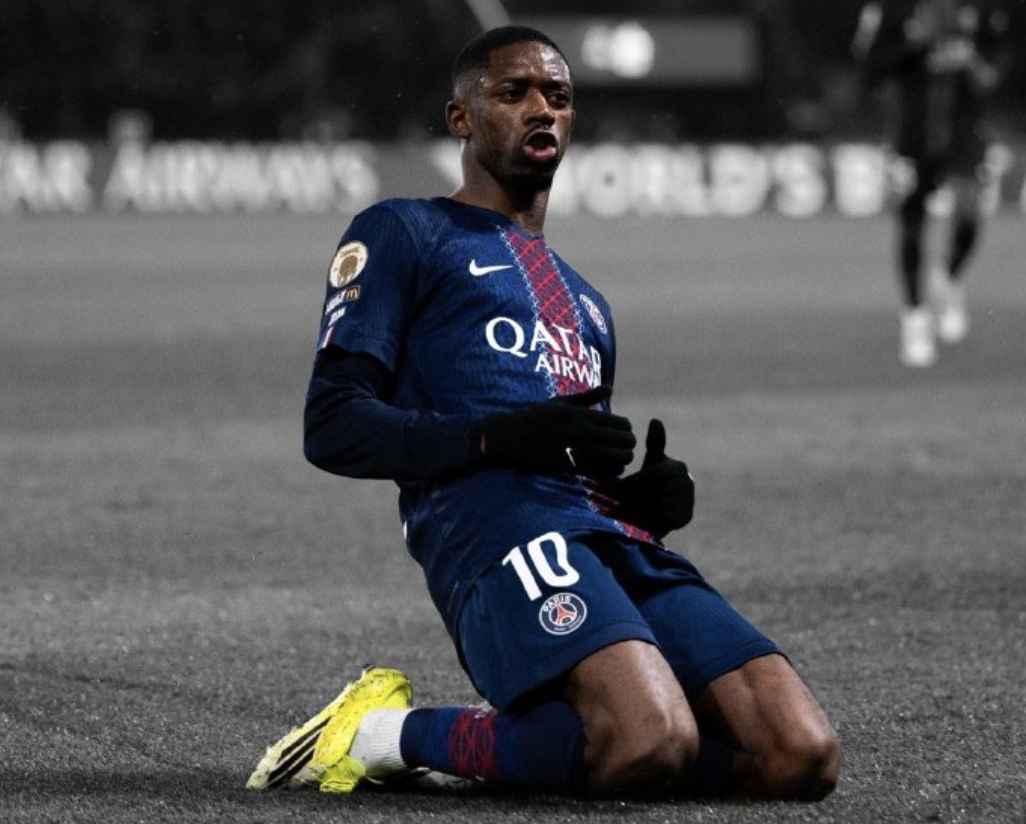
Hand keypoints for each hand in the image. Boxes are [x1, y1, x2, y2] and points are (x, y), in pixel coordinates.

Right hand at [481, 385, 634, 475]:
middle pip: (623, 440)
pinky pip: (603, 471)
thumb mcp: (561, 403)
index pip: (620, 423)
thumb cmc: (535, 417)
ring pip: (618, 457)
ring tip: (619, 458)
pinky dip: (612, 471)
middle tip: (625, 446)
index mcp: (582, 415)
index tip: (622, 432)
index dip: (626, 429)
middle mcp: (584, 432)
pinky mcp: (572, 467)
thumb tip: (610, 387)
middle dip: (628, 444)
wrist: (511, 437)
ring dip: (623, 458)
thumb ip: (588, 397)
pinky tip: (608, 468)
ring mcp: (579, 450)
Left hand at [616, 419, 694, 536]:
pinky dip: (651, 518)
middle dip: (639, 496)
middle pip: (656, 490)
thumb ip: (654, 442)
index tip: (623, 487)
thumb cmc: (650, 480)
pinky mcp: (686, 517)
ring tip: (636, 506)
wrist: (655, 507)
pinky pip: (663, 518)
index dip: (637, 481)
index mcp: (678, 467)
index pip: (655, 473)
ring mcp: (689, 500)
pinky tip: (647, 515)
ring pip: (659, 505)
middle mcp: (688, 482)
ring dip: (643, 507)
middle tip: (628, 499)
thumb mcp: (651, 460)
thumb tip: (656, 420)